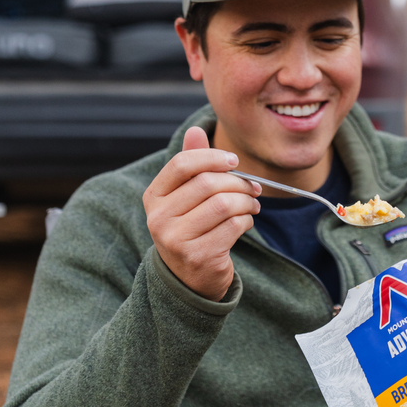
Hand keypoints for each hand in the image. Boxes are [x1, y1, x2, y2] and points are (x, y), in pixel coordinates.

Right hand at [143, 126, 260, 300]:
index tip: (233, 161)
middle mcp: (158, 218)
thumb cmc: (192, 227)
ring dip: (246, 202)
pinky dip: (246, 221)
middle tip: (253, 188)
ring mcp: (176, 240)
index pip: (182, 164)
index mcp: (153, 197)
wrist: (189, 278)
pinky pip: (234, 227)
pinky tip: (245, 223)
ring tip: (251, 206)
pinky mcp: (198, 256)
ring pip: (224, 205)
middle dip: (238, 182)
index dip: (212, 158)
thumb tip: (196, 129)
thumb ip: (192, 164)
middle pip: (208, 184)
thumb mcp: (186, 196)